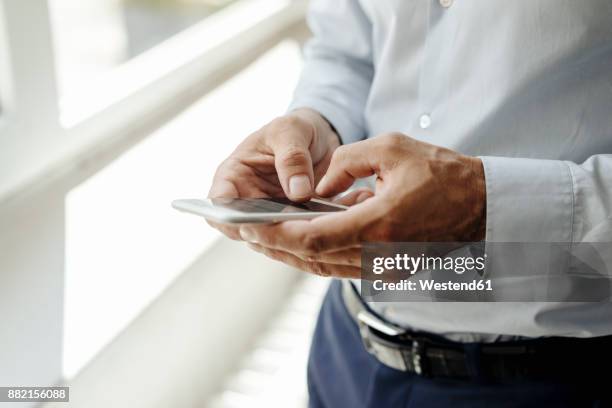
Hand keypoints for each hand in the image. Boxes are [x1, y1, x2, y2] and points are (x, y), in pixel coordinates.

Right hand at [208, 108, 340, 238]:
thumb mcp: (291, 131)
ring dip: (290, 236)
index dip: (226, 215)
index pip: (218, 203)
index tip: (248, 219)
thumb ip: (292, 158)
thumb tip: (298, 193)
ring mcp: (270, 215)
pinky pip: (296, 237)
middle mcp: (248, 200)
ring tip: (312, 225)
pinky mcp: (293, 223)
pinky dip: (309, 235)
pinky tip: (326, 226)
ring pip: (272, 238)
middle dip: (264, 232)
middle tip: (289, 226)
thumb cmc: (293, 130)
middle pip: (244, 228)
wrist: (319, 137)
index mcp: (234, 175)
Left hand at [239, 133, 485, 277]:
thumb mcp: (391, 149)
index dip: (276, 234)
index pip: (311, 239)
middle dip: (276, 245)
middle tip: (248, 232)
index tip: (251, 226)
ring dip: (293, 253)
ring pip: (325, 267)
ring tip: (265, 237)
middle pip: (312, 259)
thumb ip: (345, 164)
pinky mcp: (390, 270)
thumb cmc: (443, 173)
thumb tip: (315, 185)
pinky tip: (300, 239)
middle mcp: (380, 255)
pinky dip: (317, 254)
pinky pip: (342, 266)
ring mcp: (386, 268)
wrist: (484, 206)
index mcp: (379, 225)